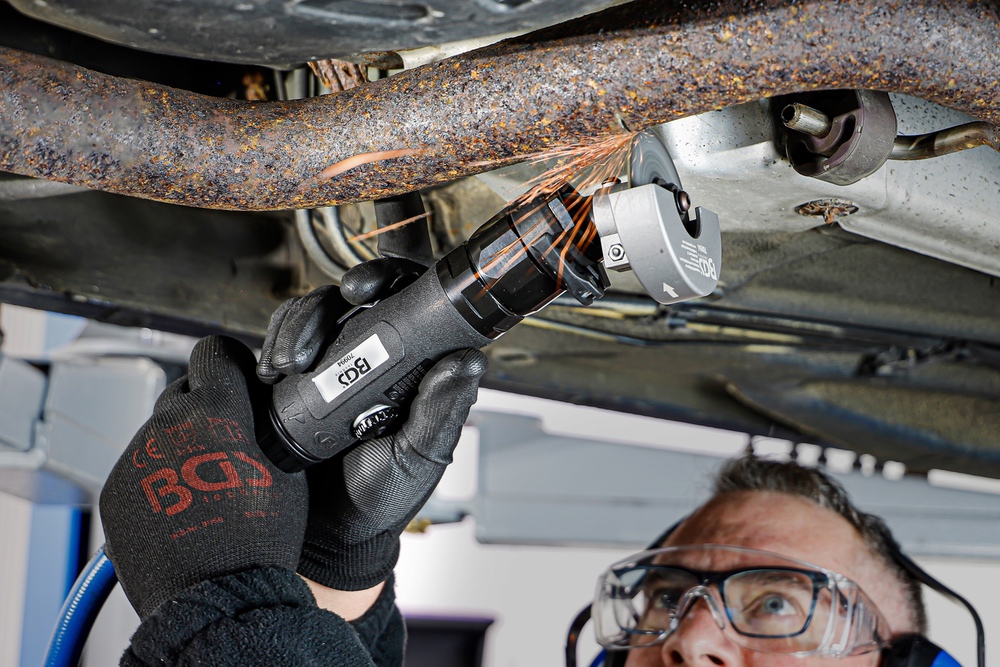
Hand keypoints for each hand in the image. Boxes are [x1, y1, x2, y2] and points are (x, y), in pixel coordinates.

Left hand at [100, 336, 307, 618]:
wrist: (216, 598)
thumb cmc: (258, 540)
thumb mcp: (286, 472)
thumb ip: (265, 427)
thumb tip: (260, 407)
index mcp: (216, 412)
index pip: (214, 352)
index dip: (230, 364)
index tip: (236, 377)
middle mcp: (168, 426)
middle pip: (184, 392)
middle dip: (205, 410)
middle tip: (228, 446)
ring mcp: (136, 458)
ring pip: (161, 432)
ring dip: (182, 446)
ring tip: (206, 488)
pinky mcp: (114, 489)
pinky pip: (139, 467)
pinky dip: (159, 478)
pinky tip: (182, 507)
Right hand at [257, 259, 487, 590]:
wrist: (325, 536)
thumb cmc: (382, 496)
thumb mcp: (418, 456)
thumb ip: (440, 411)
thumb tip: (469, 360)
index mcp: (413, 366)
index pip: (410, 300)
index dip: (393, 275)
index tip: (373, 287)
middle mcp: (372, 356)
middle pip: (355, 296)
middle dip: (339, 294)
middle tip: (337, 305)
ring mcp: (329, 364)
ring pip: (314, 313)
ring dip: (300, 325)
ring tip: (291, 365)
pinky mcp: (292, 379)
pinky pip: (281, 341)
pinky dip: (273, 345)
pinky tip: (271, 373)